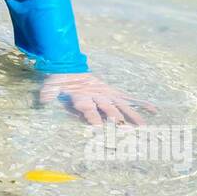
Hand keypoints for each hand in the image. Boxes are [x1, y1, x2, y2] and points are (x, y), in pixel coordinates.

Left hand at [38, 72, 155, 125]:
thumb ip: (48, 93)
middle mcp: (97, 95)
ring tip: (143, 127)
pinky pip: (128, 98)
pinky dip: (141, 103)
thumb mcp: (50, 86)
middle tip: (124, 129)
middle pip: (108, 107)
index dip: (92, 117)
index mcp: (82, 95)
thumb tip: (42, 100)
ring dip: (132, 115)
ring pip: (121, 105)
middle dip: (116, 118)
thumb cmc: (60, 81)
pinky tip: (154, 109)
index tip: (97, 128)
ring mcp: (107, 93)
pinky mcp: (113, 92)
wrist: (70, 67)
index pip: (88, 107)